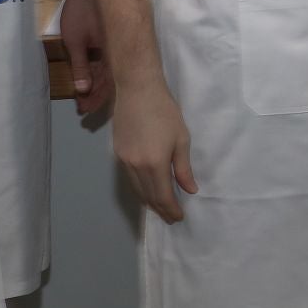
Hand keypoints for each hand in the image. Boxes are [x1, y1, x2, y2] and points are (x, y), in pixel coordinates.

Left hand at [59, 0, 112, 117]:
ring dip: (96, 85)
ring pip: (108, 72)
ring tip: (84, 96)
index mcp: (112, 56)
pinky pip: (106, 61)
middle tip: (83, 109)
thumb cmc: (80, 13)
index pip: (107, 85)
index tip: (84, 110)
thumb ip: (80, 67)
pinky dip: (98, 72)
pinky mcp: (109, 39)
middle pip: (110, 81)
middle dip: (96, 96)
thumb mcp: (75, 42)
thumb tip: (83, 91)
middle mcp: (116, 53)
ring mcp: (114, 46)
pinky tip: (90, 77)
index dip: (95, 100)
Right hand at [112, 77, 196, 222]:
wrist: (137, 89)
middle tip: (171, 217)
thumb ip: (183, 168)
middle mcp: (136, 167)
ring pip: (137, 189)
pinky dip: (141, 188)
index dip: (171, 209)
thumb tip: (189, 190)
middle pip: (148, 196)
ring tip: (161, 207)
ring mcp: (124, 161)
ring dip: (149, 201)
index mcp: (154, 164)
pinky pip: (130, 178)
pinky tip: (148, 188)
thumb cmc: (165, 111)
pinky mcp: (118, 153)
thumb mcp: (181, 139)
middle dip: (160, 209)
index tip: (179, 217)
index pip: (162, 196)